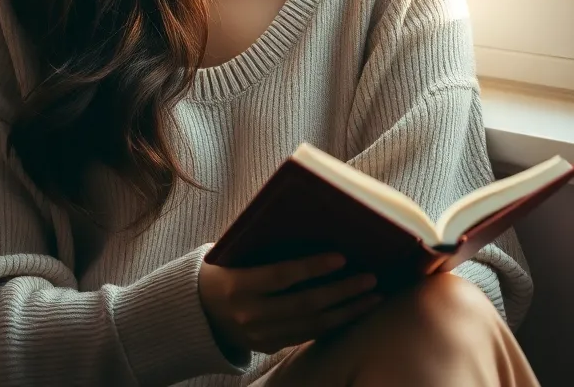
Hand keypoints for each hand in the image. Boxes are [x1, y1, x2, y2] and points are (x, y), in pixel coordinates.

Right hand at [197, 248, 383, 356]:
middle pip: (305, 304)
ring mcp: (261, 335)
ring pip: (312, 326)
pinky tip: (354, 310)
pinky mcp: (270, 346)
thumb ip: (265, 244)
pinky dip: (334, 323)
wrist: (201, 309)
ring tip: (373, 296)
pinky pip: (308, 336)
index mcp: (239, 284)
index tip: (341, 256)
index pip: (281, 276)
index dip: (312, 267)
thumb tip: (311, 226)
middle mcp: (251, 314)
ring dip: (347, 311)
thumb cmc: (226, 267)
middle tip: (370, 277)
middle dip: (341, 291)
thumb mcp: (236, 252)